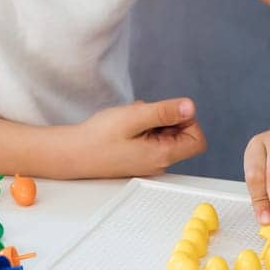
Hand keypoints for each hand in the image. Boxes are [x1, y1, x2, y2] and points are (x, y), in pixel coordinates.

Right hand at [75, 98, 206, 177]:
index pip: (197, 140)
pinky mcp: (138, 158)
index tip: (168, 112)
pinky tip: (124, 126)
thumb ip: (164, 112)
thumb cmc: (99, 137)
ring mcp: (148, 162)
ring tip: (129, 120)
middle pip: (181, 135)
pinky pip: (150, 139)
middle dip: (166, 118)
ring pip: (164, 134)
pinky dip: (142, 127)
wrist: (72, 154)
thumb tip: (190, 107)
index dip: (188, 121)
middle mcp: (159, 162)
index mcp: (162, 155)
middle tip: (143, 114)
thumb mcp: (134, 117)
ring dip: (152, 121)